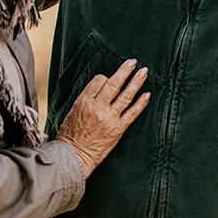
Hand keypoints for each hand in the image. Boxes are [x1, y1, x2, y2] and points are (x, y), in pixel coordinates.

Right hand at [55, 59, 149, 177]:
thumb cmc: (71, 134)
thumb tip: (101, 87)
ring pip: (126, 95)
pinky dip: (141, 103)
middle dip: (125, 70)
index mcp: (83, 101)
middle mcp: (97, 107)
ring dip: (136, 82)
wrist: (74, 156)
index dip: (106, 77)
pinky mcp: (118, 129)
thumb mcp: (72, 111)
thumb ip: (87, 98)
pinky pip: (132, 113)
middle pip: (114, 84)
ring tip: (144, 71)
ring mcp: (109, 118)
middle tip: (133, 61)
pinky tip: (147, 94)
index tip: (110, 78)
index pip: (99, 80)